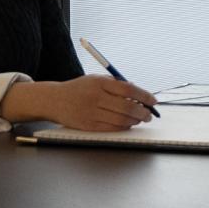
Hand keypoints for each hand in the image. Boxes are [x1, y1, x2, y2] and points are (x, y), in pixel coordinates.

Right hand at [3, 75, 157, 130]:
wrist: (54, 100)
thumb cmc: (80, 88)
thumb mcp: (96, 79)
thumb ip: (116, 84)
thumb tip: (139, 92)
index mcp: (100, 83)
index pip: (128, 90)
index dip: (144, 96)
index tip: (153, 100)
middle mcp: (95, 97)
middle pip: (127, 107)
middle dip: (143, 112)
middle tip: (149, 114)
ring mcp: (91, 113)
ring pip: (121, 120)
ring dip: (135, 121)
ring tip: (140, 119)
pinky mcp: (87, 125)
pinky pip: (111, 128)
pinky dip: (123, 127)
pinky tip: (128, 124)